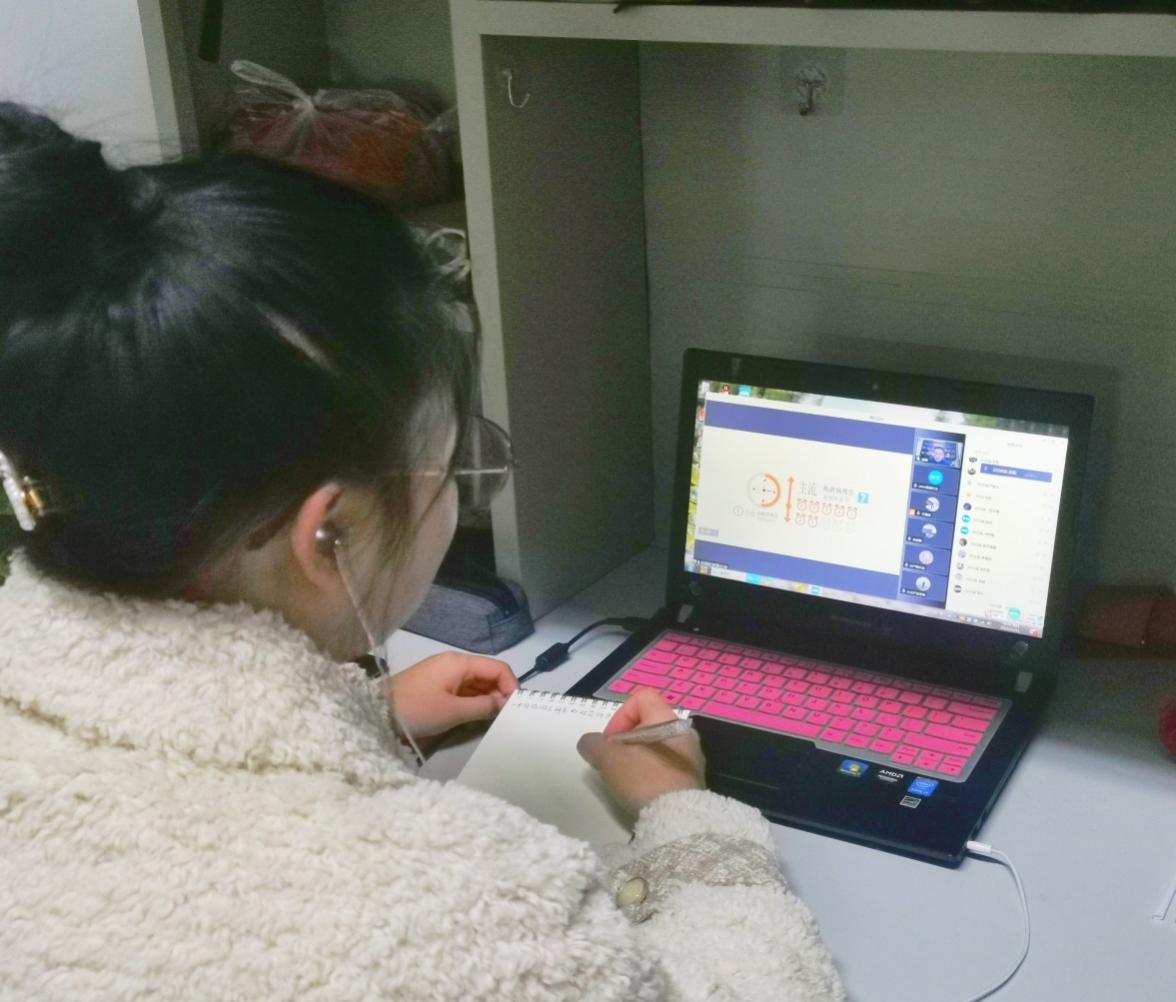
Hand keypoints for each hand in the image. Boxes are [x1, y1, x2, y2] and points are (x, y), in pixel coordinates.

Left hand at [386, 652, 516, 737]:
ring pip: (475, 684)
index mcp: (459, 662)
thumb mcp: (453, 711)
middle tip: (506, 718)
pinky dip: (472, 702)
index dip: (511, 686)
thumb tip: (504, 704)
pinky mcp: (435, 686)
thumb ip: (483, 707)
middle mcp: (454, 663)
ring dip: (486, 700)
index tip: (515, 709)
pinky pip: (462, 691)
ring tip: (492, 720)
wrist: (376, 713)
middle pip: (487, 675)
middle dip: (499, 694)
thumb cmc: (417, 709)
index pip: (498, 668)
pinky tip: (475, 717)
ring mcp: (443, 675)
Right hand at [576, 687, 705, 813]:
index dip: (620, 716)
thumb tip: (590, 744)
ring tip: (626, 780)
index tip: (611, 743)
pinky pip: (666, 767)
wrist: (676, 818)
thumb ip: (593, 744)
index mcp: (667, 719)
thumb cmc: (643, 778)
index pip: (641, 697)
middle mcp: (684, 734)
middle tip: (614, 763)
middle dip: (625, 743)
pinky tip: (641, 793)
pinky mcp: (692, 781)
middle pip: (647, 725)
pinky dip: (650, 774)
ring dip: (636, 759)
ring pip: (656, 748)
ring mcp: (692, 758)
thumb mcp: (607, 757)